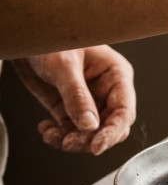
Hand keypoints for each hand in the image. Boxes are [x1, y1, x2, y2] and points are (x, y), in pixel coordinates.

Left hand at [11, 45, 135, 154]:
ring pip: (92, 133)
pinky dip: (59, 136)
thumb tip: (90, 125)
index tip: (97, 146)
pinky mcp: (70, 108)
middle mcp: (107, 90)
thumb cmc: (51, 39)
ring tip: (52, 136)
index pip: (124, 111)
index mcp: (117, 75)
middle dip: (91, 139)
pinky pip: (72, 130)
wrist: (26, 38)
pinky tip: (46, 130)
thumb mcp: (64, 66)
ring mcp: (89, 101)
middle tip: (70, 142)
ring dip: (73, 140)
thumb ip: (77, 96)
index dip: (113, 131)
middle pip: (111, 126)